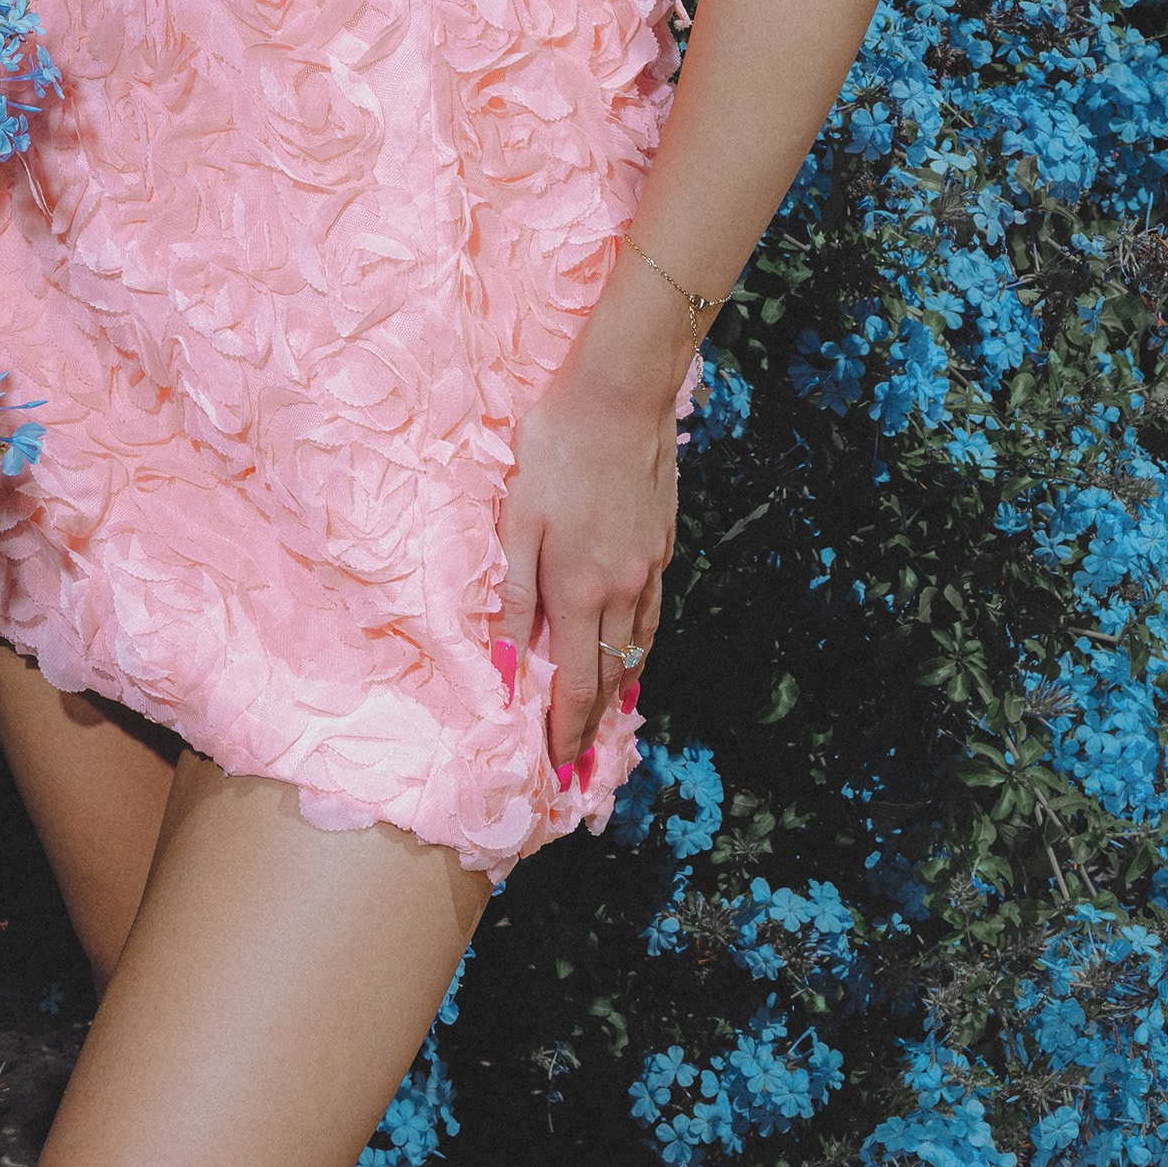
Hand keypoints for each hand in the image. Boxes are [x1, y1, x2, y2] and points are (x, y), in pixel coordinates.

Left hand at [494, 332, 681, 779]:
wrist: (620, 395)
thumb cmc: (554, 448)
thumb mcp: (516, 519)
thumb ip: (512, 597)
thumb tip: (504, 667)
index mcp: (579, 590)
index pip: (574, 684)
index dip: (566, 731)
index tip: (559, 771)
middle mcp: (622, 590)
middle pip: (610, 678)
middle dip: (594, 727)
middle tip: (583, 768)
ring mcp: (649, 568)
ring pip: (638, 649)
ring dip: (620, 692)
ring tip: (607, 723)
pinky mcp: (663, 543)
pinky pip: (653, 613)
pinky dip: (642, 646)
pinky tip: (634, 650)